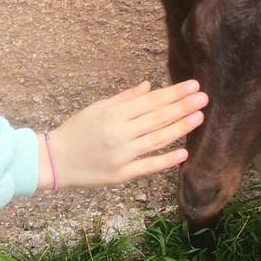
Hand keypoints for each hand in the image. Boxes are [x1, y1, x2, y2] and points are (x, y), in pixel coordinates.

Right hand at [36, 80, 206, 190]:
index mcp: (114, 113)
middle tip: (204, 98)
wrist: (55, 160)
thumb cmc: (77, 130)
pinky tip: (184, 152)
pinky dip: (167, 160)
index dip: (174, 93)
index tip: (193, 86)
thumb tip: (149, 86)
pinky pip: (148, 166)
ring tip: (200, 117)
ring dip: (180, 128)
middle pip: (158, 118)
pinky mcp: (121, 174)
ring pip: (157, 139)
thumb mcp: (98, 108)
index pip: (151, 101)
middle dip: (183, 107)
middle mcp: (120, 133)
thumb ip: (124, 98)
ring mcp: (122, 155)